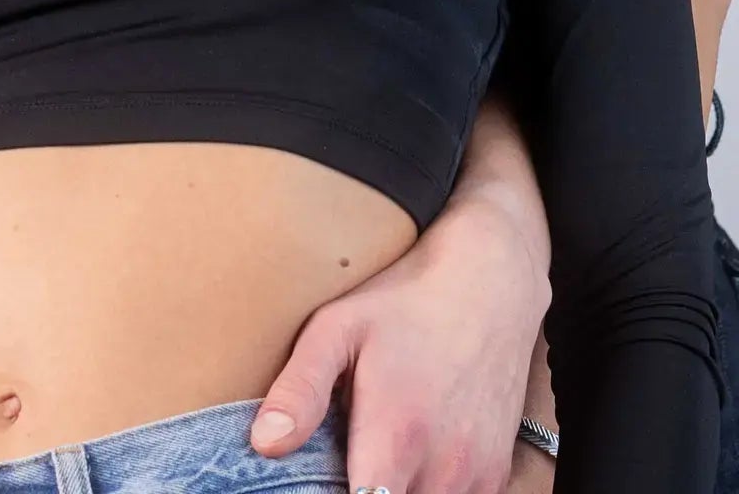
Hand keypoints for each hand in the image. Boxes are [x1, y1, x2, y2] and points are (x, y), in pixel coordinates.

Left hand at [248, 183, 549, 493]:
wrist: (487, 288)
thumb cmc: (403, 304)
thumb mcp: (337, 329)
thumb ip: (300, 389)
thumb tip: (264, 444)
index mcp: (397, 437)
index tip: (318, 471)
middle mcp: (444, 469)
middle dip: (360, 489)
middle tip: (342, 450)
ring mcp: (477, 478)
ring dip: (393, 490)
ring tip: (375, 449)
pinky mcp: (496, 477)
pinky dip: (428, 487)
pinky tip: (410, 455)